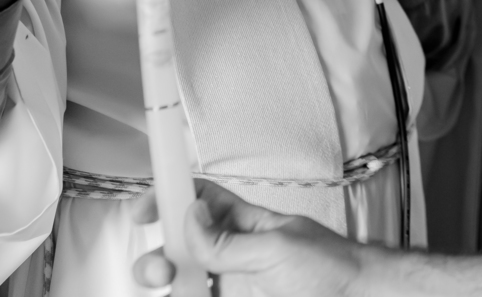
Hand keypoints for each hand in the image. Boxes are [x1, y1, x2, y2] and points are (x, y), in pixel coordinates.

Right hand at [131, 180, 366, 296]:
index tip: (143, 210)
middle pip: (179, 253)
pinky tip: (185, 296)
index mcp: (246, 226)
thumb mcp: (277, 248)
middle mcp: (234, 257)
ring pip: (183, 287)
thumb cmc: (333, 269)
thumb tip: (188, 216)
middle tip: (160, 272)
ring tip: (177, 291)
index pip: (200, 202)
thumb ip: (228, 240)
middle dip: (157, 260)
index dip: (169, 199)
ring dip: (169, 288)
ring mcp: (233, 287)